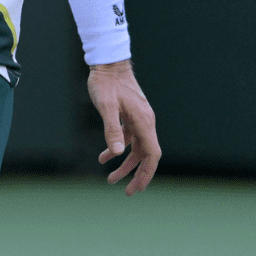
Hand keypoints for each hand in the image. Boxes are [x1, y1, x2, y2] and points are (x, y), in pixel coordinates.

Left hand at [87, 59, 160, 194]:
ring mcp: (139, 119)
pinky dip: (118, 149)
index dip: (147, 174)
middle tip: (127, 192)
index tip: (138, 189)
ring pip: (136, 149)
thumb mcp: (106, 106)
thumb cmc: (106, 83)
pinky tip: (104, 157)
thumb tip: (118, 153)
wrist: (108, 63)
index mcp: (144, 122)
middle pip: (146, 156)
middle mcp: (145, 122)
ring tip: (110, 179)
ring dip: (125, 165)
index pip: (152, 155)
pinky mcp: (131, 116)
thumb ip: (112, 129)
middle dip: (137, 175)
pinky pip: (128, 139)